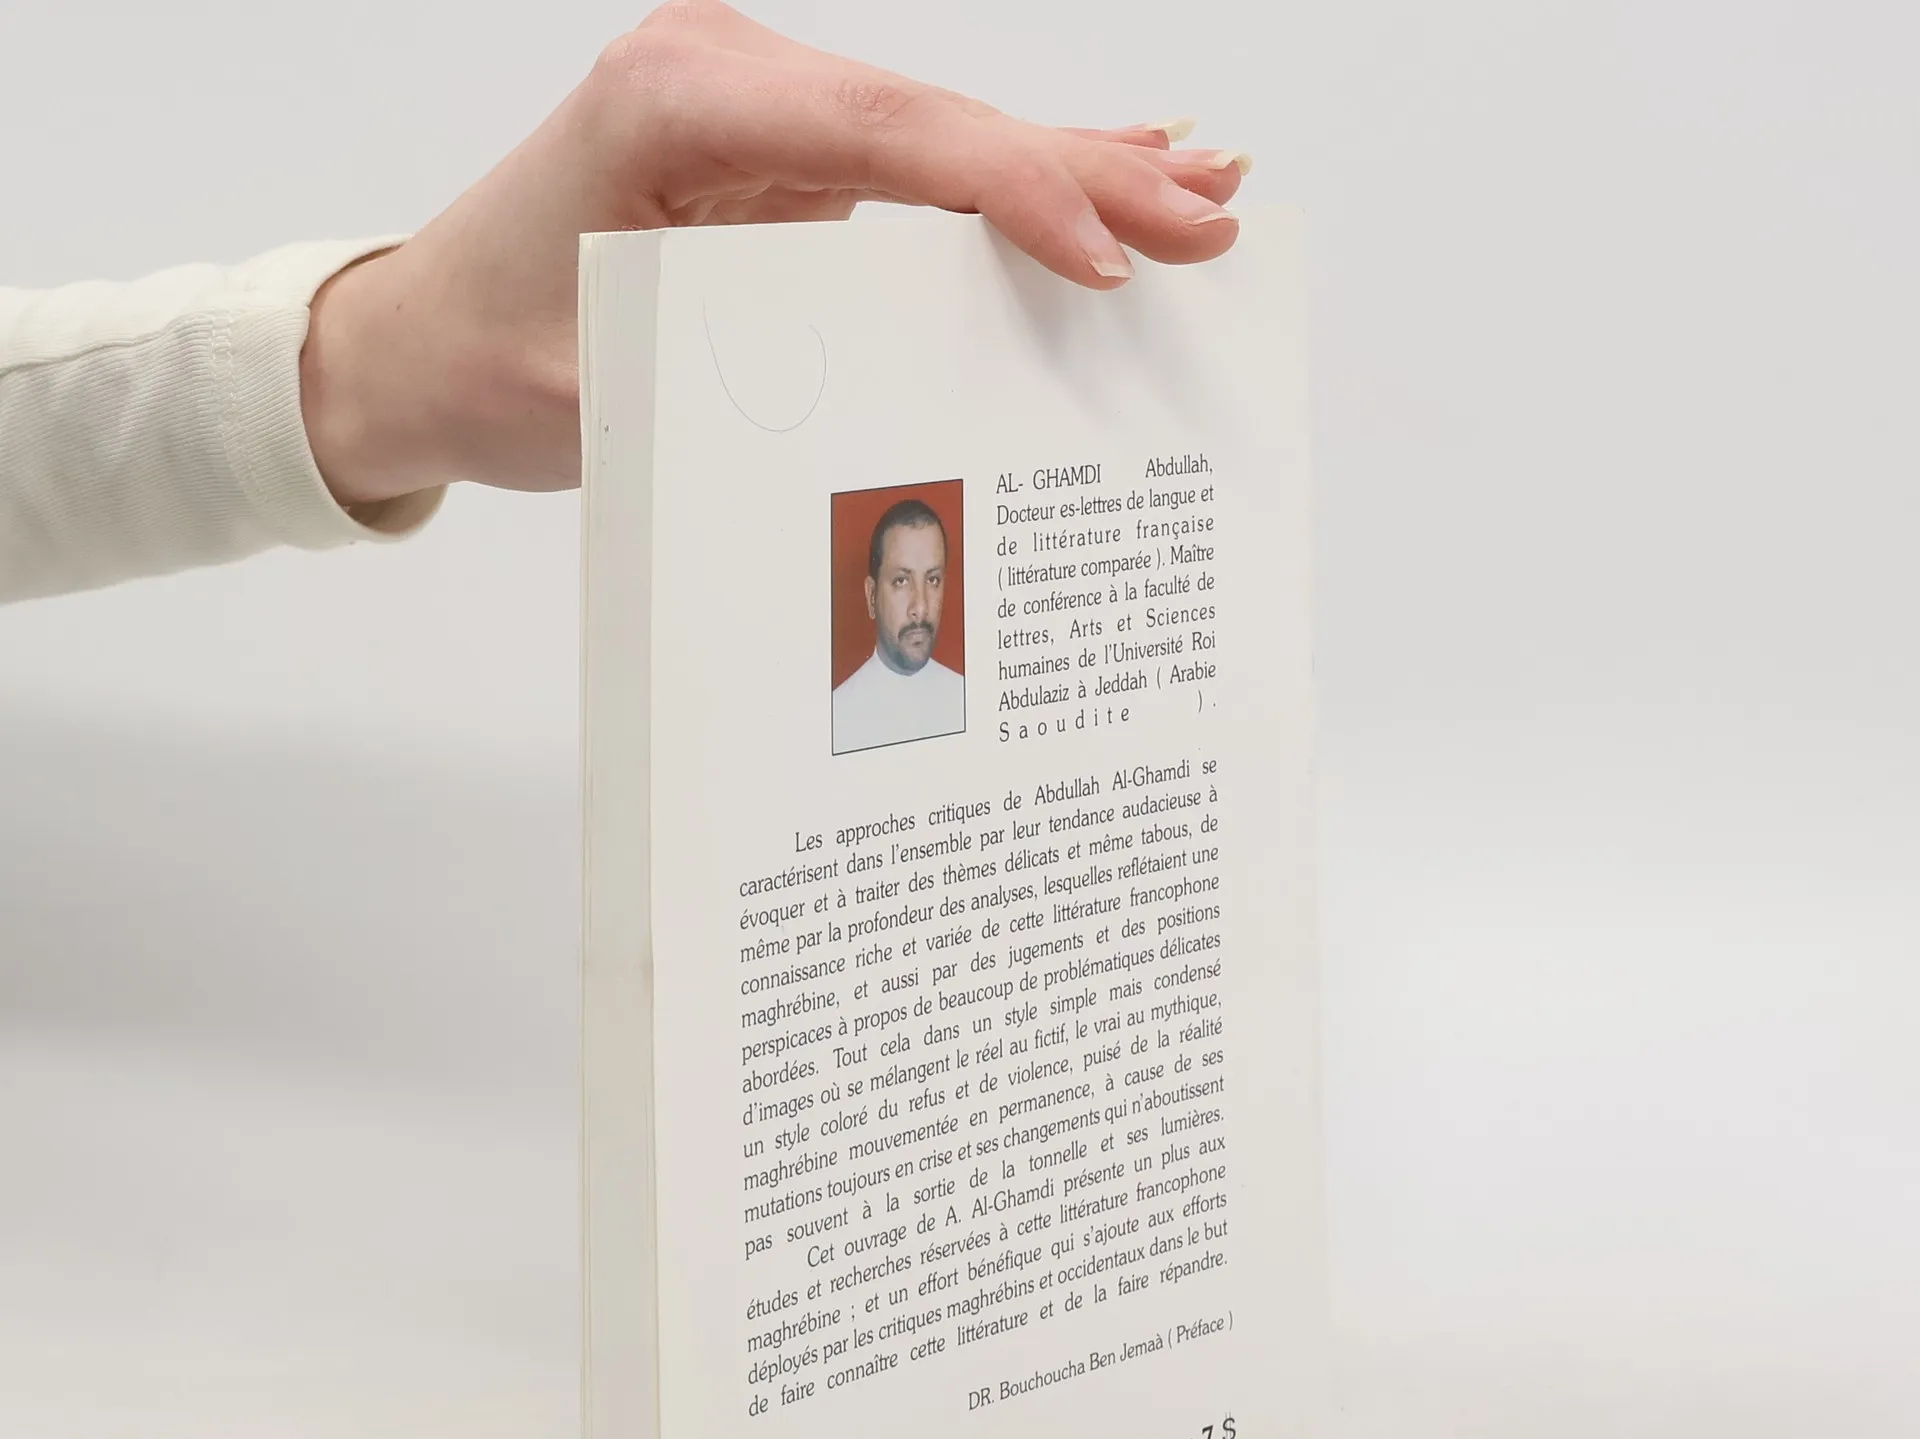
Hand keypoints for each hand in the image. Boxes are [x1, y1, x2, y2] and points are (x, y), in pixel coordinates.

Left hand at [299, 0, 1249, 505]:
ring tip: (1194, 191)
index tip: (1106, 249)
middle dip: (1083, 173)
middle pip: (941, 121)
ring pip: (945, 138)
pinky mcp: (778, 165)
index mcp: (677, 106)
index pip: (886, 133)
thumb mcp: (606, 383)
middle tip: (1209, 213)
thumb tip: (903, 397)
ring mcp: (760, 117)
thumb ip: (744, 363)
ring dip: (1071, 171)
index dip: (1011, 187)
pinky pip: (916, 166)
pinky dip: (1007, 183)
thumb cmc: (488, 355)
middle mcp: (728, 83)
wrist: (417, 343)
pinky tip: (1097, 177)